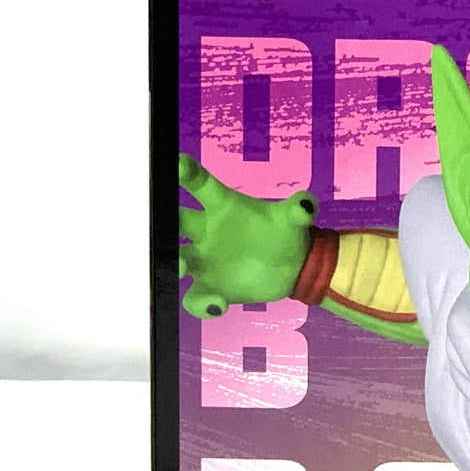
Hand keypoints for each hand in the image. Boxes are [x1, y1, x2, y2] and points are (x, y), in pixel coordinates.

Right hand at [178, 154, 315, 318]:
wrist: (295, 265)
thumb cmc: (286, 233)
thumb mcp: (294, 218)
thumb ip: (300, 209)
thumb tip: (306, 206)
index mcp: (221, 206)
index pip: (199, 185)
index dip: (186, 173)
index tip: (178, 165)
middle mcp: (205, 231)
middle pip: (175, 221)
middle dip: (164, 223)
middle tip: (163, 228)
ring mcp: (205, 261)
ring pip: (178, 260)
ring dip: (175, 263)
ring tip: (182, 268)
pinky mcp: (212, 287)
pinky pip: (195, 298)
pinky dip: (201, 305)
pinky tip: (218, 306)